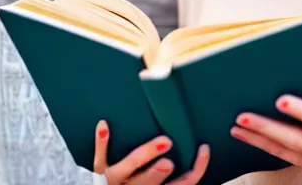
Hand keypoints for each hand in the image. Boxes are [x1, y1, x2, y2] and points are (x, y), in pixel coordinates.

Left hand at [93, 120, 209, 183]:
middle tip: (169, 162)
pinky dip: (102, 142)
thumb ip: (166, 175)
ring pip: (128, 168)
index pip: (183, 184)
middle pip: (152, 182)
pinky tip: (104, 123)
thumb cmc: (132, 183)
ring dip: (144, 155)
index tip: (204, 148)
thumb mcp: (151, 183)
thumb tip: (185, 141)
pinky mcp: (97, 174)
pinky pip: (99, 158)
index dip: (197, 168)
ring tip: (161, 142)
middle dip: (158, 174)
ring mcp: (114, 181)